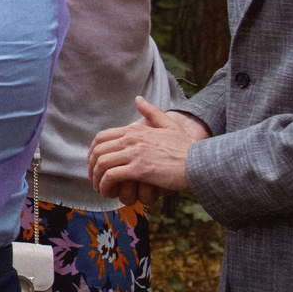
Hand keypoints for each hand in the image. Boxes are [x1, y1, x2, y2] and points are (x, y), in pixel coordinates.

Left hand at [89, 98, 206, 203]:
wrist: (200, 162)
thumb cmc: (186, 147)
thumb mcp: (169, 125)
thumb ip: (152, 112)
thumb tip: (138, 99)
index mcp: (135, 130)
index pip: (102, 137)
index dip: (93, 151)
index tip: (92, 162)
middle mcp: (132, 139)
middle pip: (98, 151)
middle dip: (91, 166)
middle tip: (94, 178)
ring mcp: (135, 153)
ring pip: (102, 164)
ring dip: (96, 178)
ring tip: (100, 188)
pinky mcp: (139, 169)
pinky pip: (112, 176)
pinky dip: (105, 185)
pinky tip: (108, 192)